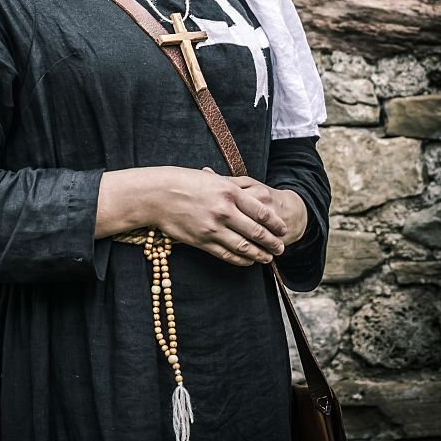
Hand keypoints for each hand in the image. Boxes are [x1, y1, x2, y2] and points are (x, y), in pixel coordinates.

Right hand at [96, 166, 307, 266]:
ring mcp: (213, 228)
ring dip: (259, 255)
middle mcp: (224, 211)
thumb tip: (251, 194)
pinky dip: (240, 260)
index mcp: (230, 192)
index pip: (261, 212)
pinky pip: (226, 254)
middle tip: (280, 249)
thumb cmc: (185, 182)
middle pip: (257, 232)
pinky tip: (248, 261)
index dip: (275, 224)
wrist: (158, 194)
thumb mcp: (213, 178)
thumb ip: (233, 187)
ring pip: (244, 247)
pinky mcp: (202, 241)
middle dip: (272, 243)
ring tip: (268, 259)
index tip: (282, 230)